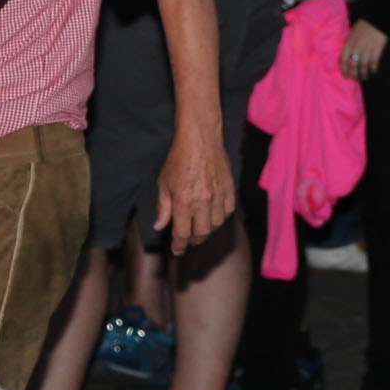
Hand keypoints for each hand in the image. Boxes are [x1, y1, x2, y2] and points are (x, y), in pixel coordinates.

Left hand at [154, 119, 235, 255]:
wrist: (201, 139)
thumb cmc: (179, 159)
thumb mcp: (164, 183)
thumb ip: (163, 207)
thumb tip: (160, 226)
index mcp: (183, 201)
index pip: (182, 233)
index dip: (179, 245)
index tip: (177, 250)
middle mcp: (202, 202)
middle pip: (201, 233)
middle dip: (193, 240)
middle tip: (188, 240)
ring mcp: (218, 196)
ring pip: (216, 224)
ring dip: (207, 229)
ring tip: (200, 227)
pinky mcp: (229, 189)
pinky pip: (228, 211)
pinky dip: (221, 216)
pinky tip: (214, 213)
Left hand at [338, 16, 385, 79]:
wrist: (376, 20)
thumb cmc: (364, 26)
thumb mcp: (352, 34)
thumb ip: (349, 44)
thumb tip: (349, 55)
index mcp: (348, 44)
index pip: (343, 60)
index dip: (344, 70)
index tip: (346, 76)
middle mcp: (356, 49)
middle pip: (352, 66)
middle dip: (354, 74)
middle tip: (356, 79)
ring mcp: (366, 51)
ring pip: (363, 67)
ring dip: (363, 74)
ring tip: (365, 78)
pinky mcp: (376, 51)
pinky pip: (373, 64)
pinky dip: (373, 69)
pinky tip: (374, 72)